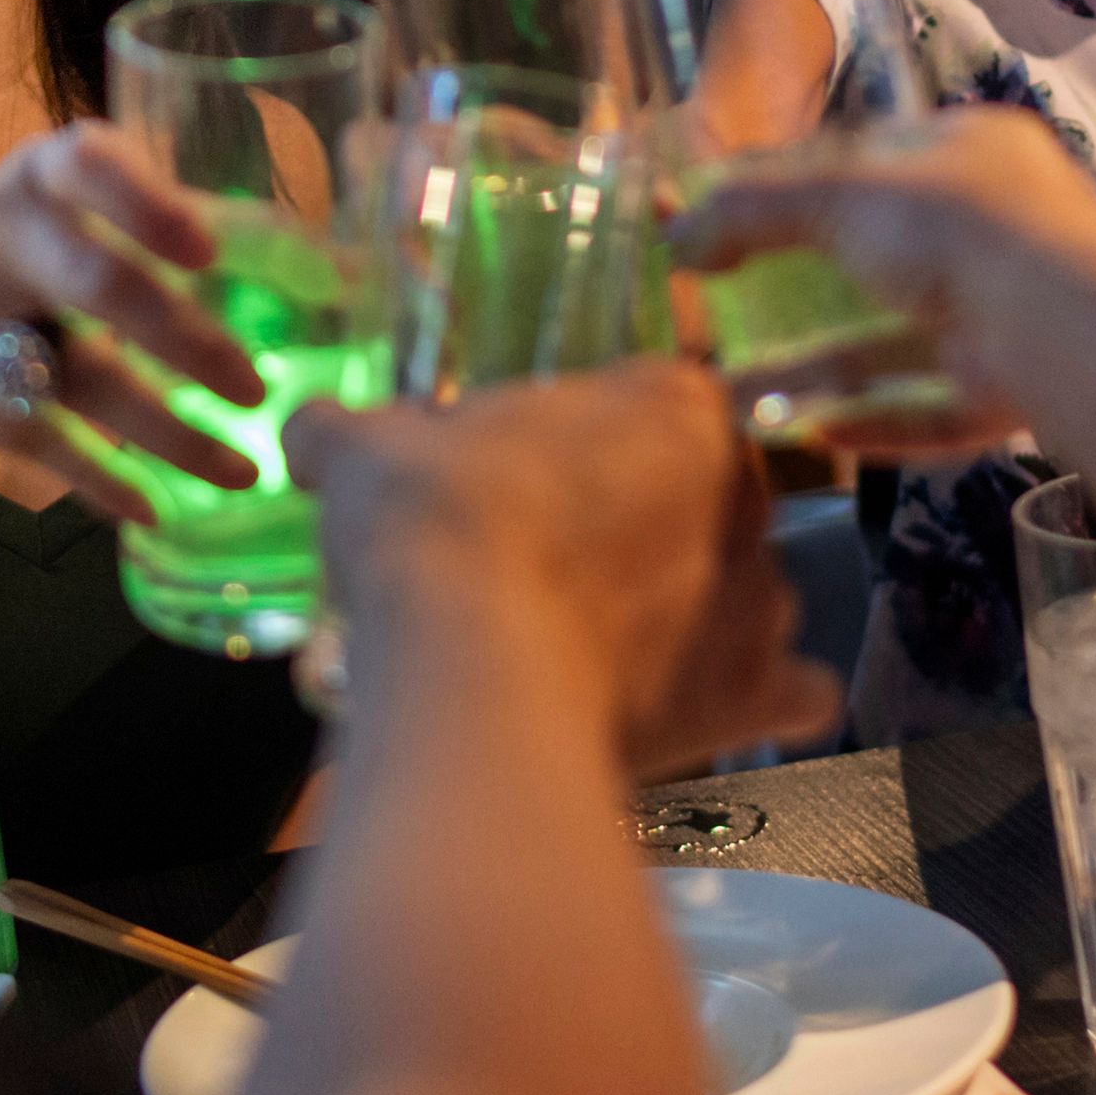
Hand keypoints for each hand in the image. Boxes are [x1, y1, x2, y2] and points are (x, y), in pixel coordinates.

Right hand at [0, 123, 267, 519]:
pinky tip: (155, 508)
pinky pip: (37, 439)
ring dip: (167, 431)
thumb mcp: (96, 217)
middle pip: (96, 285)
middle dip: (184, 341)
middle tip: (255, 388)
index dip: (148, 206)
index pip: (88, 165)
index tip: (208, 252)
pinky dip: (101, 478)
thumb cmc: (43, 251)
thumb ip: (202, 230)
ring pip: (77, 378)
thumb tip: (342, 273)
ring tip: (242, 472)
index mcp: (45, 172)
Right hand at [291, 364, 841, 776]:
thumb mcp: (369, 450)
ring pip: (747, 590)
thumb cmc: (436, 524)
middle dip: (651, 523)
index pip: (660, 394)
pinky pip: (784, 691)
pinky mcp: (751, 696)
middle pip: (707, 496)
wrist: (468, 669)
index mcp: (673, 403)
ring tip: (607, 640)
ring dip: (697, 610)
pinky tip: (693, 700)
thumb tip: (311, 430)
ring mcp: (759, 597)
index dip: (598, 433)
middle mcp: (742, 493)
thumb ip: (347, 430)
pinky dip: (751, 695)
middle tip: (561, 558)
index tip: (540, 470)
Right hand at [670, 109, 1095, 437]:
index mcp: (972, 152)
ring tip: (749, 395)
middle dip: (808, 294)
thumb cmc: (950, 224)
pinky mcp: (1017, 385)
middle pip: (886, 258)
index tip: (741, 223)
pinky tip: (817, 433)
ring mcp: (1011, 310)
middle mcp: (998, 228)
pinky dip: (876, 418)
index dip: (804, 187)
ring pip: (905, 343)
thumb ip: (753, 207)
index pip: (877, 160)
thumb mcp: (837, 194)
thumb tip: (675, 234)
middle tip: (741, 312)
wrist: (1055, 320)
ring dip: (827, 370)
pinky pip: (933, 404)